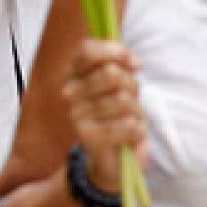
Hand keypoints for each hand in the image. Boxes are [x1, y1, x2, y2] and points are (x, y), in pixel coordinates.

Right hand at [61, 38, 145, 193]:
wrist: (113, 157)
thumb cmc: (118, 113)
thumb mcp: (122, 83)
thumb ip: (123, 64)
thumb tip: (134, 63)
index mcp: (74, 73)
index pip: (87, 50)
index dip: (115, 52)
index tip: (134, 65)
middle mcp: (70, 92)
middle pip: (111, 73)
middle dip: (131, 86)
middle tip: (130, 100)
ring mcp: (76, 115)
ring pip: (123, 100)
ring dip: (136, 111)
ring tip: (129, 120)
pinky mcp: (87, 137)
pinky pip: (126, 124)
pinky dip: (137, 130)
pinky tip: (129, 135)